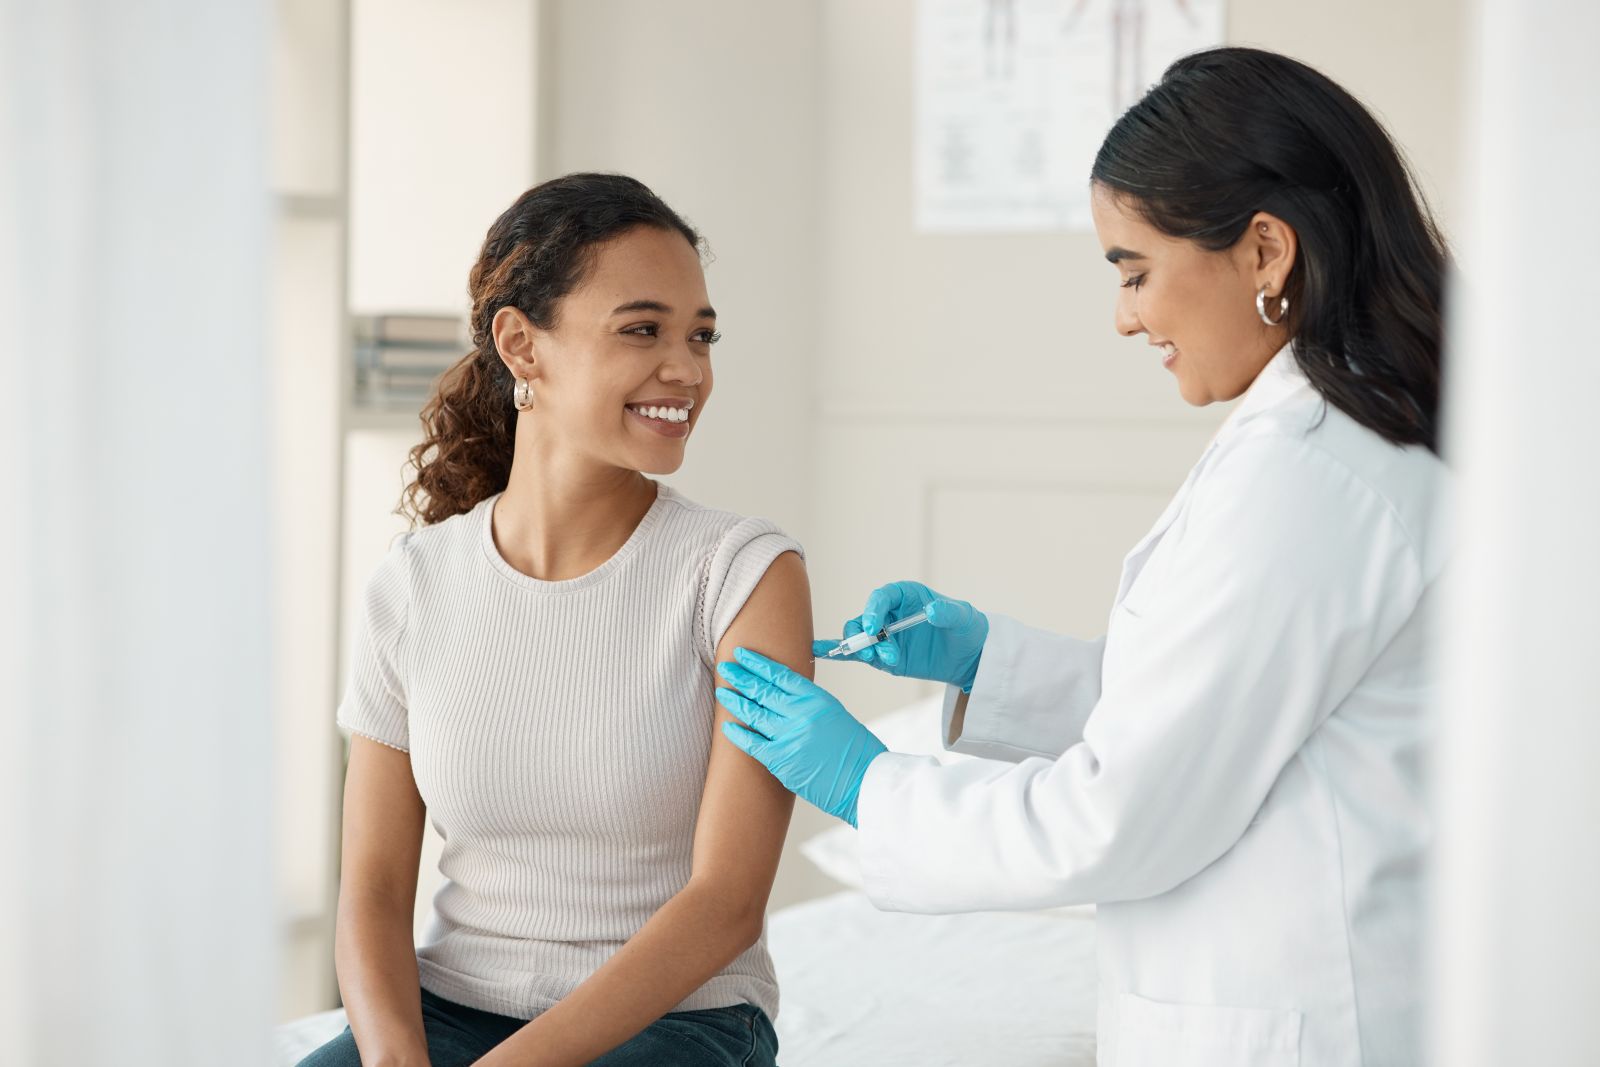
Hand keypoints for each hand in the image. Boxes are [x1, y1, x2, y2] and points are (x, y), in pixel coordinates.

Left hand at [715, 647, 886, 826]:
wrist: (865, 781)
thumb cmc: (856, 751)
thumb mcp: (835, 715)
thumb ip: (810, 704)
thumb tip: (784, 697)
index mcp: (817, 699)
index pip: (780, 675)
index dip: (758, 664)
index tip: (743, 655)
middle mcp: (801, 714)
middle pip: (763, 690)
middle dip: (741, 677)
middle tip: (725, 667)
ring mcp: (789, 736)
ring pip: (754, 713)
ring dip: (735, 701)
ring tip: (722, 691)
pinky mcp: (781, 760)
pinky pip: (752, 742)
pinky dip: (737, 734)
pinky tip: (727, 725)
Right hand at [811, 580, 988, 690]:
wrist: (969, 656)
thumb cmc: (966, 628)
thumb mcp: (962, 617)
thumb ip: (947, 612)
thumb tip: (932, 610)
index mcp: (904, 595)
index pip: (881, 598)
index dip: (873, 610)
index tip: (875, 627)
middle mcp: (889, 614)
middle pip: (863, 619)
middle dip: (866, 636)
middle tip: (880, 652)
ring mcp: (884, 636)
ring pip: (860, 638)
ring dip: (866, 651)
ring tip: (889, 660)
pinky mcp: (883, 656)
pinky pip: (858, 654)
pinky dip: (841, 653)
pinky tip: (822, 652)